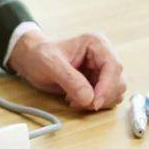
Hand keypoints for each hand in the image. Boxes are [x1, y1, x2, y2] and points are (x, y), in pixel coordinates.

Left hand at [8, 30, 126, 110]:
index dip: (107, 87)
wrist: (31, 60)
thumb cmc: (39, 55)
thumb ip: (70, 80)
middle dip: (101, 97)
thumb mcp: (50, 64)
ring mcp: (102, 70)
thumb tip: (89, 98)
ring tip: (72, 99)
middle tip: (77, 102)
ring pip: (114, 93)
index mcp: (96, 44)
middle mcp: (104, 56)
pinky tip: (75, 100)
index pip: (113, 67)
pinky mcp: (98, 83)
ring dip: (96, 102)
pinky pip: (105, 99)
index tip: (94, 103)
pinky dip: (92, 104)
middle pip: (118, 82)